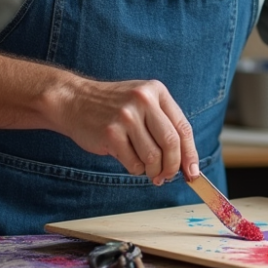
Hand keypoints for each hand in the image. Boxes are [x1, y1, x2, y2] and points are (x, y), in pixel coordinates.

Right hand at [53, 77, 199, 184]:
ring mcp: (126, 117)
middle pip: (171, 143)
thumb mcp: (141, 102)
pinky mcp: (111, 133)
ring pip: (153, 156)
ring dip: (153, 171)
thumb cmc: (112, 106)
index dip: (190, 154)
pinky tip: (129, 160)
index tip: (193, 172)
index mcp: (156, 91)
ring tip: (148, 170)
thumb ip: (163, 124)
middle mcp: (143, 101)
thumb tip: (185, 161)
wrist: (74, 101)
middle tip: (167, 176)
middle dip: (172, 166)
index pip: (183, 127)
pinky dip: (135, 168)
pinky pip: (134, 163)